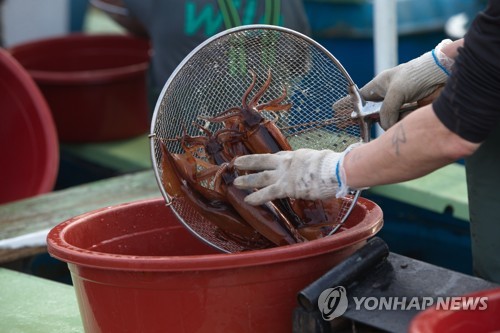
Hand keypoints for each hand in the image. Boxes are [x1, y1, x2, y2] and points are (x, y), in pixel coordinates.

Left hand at [233, 147, 357, 204]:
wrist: (336, 170)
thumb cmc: (336, 165)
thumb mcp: (324, 159)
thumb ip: (318, 164)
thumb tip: (324, 168)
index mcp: (297, 155)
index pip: (281, 157)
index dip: (271, 160)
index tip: (266, 161)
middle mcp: (288, 163)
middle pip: (264, 161)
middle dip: (249, 162)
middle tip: (236, 163)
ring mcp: (286, 174)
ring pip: (261, 177)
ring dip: (247, 180)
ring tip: (235, 182)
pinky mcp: (287, 187)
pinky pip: (269, 193)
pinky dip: (257, 197)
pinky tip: (248, 200)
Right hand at [360, 40, 452, 129]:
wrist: (442, 75)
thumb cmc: (416, 75)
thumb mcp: (396, 92)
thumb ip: (387, 111)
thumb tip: (386, 126)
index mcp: (379, 85)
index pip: (361, 98)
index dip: (354, 107)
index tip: (345, 116)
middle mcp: (387, 95)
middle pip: (374, 113)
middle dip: (375, 119)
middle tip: (374, 122)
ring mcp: (399, 104)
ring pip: (388, 120)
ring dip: (394, 120)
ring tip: (406, 111)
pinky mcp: (410, 111)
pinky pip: (401, 121)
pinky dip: (405, 120)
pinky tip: (413, 112)